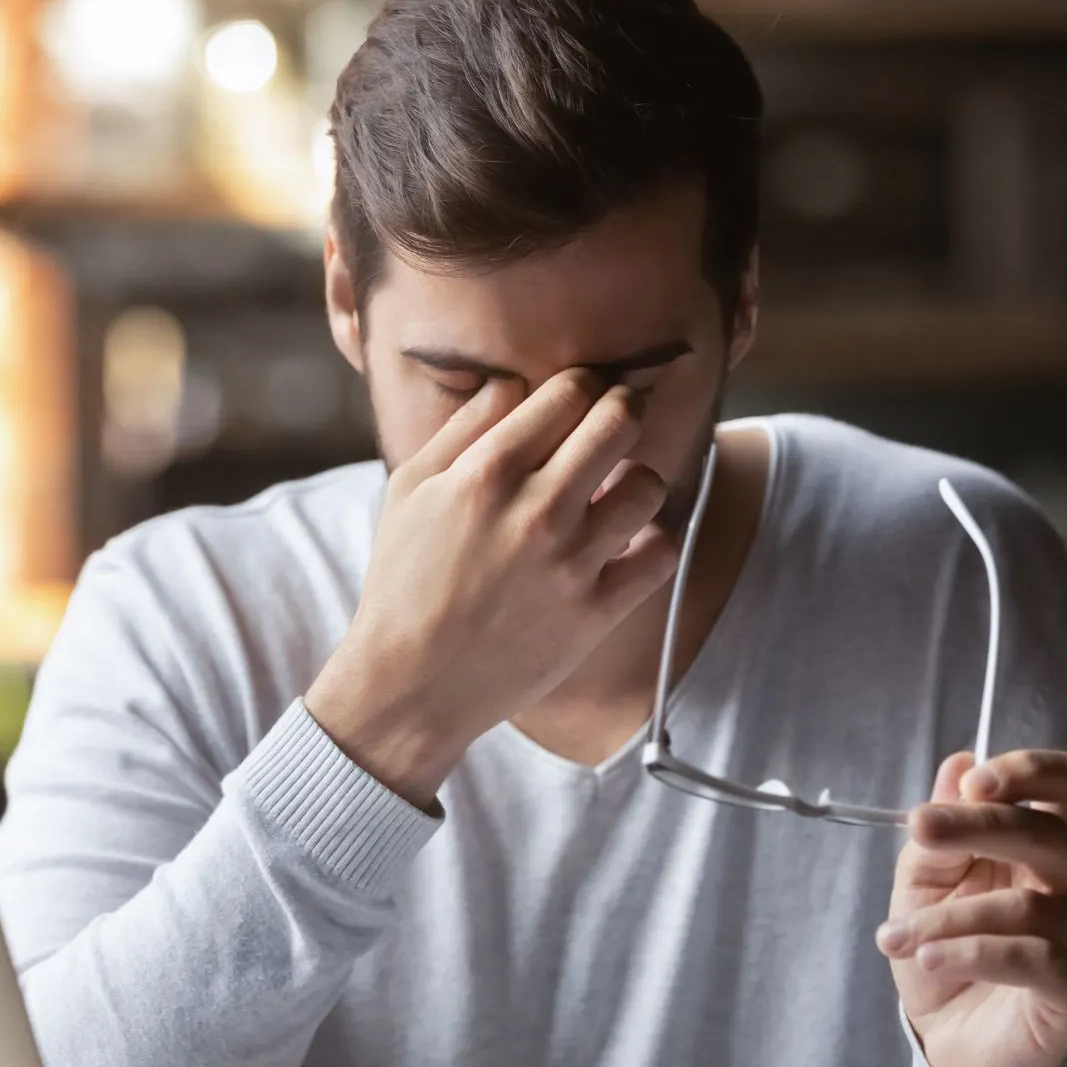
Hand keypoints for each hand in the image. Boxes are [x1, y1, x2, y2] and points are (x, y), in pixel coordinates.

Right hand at [305, 369, 677, 808]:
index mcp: (487, 471)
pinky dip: (653, 541)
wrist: (412, 683)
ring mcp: (571, 563)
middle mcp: (536, 510)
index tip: (582, 398)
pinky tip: (627, 543)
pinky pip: (661, 553)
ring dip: (638, 478)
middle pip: (619, 422)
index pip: (569, 391)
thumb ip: (463, 428)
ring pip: (648, 483)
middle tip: (614, 424)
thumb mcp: (411, 489)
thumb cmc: (404, 581)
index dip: (582, 385)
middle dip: (623, 410)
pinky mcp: (595, 612)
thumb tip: (515, 383)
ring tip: (616, 491)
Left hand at [877, 750, 1066, 1066]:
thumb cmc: (942, 946)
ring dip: (947, 916)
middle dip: (979, 826)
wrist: (947, 1037)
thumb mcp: (924, 881)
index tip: (974, 782)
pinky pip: (1037, 960)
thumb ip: (942, 829)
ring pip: (1029, 906)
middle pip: (1052, 835)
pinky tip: (927, 959)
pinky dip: (971, 954)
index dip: (1031, 772)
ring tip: (893, 937)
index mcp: (1048, 844)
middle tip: (920, 830)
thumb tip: (958, 764)